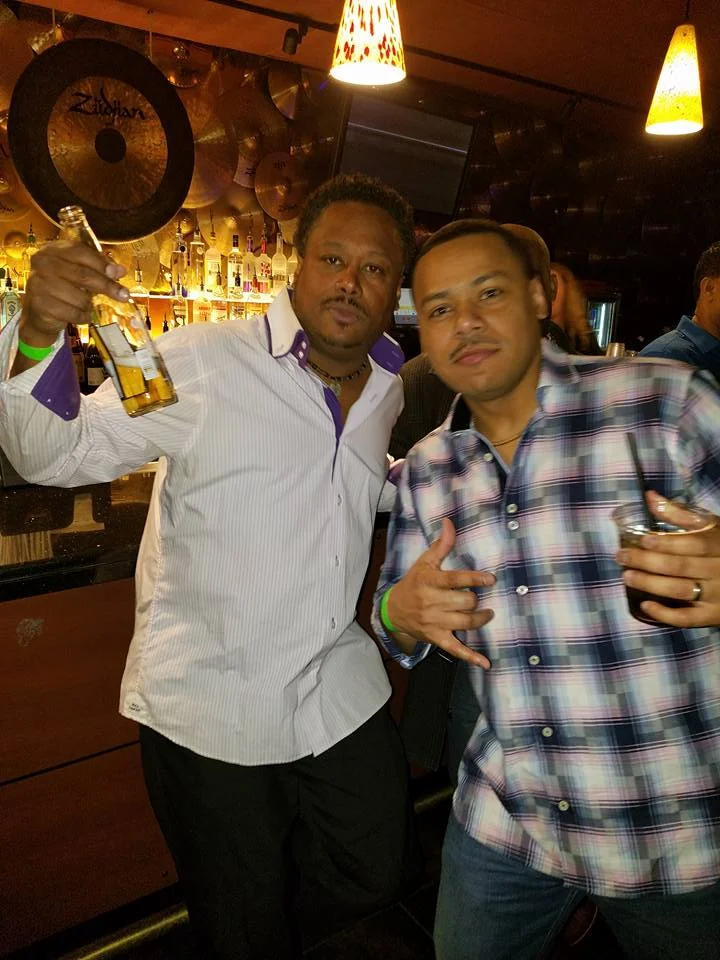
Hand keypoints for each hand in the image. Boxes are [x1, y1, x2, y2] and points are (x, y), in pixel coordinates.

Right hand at [22, 241, 127, 341]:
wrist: (40, 312)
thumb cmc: (63, 288)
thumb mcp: (81, 274)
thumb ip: (99, 269)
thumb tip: (120, 270)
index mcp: (53, 250)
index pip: (80, 252)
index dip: (101, 263)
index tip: (119, 273)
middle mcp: (43, 263)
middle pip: (83, 274)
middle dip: (107, 286)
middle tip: (124, 295)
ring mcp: (38, 283)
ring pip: (79, 297)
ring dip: (89, 305)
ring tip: (87, 305)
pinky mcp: (40, 304)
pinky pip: (73, 313)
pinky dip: (83, 317)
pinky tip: (82, 315)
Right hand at [386, 518, 494, 666]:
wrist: (393, 610)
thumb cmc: (413, 583)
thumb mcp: (425, 562)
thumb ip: (441, 544)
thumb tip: (449, 522)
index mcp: (430, 581)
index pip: (455, 580)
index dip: (475, 579)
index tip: (491, 579)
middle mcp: (432, 603)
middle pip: (464, 602)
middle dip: (475, 599)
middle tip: (477, 597)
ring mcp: (434, 622)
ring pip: (465, 622)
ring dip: (480, 618)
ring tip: (487, 613)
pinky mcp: (436, 638)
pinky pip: (456, 649)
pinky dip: (471, 657)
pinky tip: (485, 663)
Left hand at [615, 491, 719, 626]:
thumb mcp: (710, 527)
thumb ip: (680, 514)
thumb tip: (649, 496)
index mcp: (717, 545)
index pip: (691, 544)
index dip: (666, 543)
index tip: (642, 540)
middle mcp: (717, 570)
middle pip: (680, 566)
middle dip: (647, 562)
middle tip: (621, 557)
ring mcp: (716, 595)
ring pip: (680, 590)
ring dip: (650, 584)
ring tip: (627, 576)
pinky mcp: (711, 616)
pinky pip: (686, 618)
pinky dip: (664, 614)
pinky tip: (645, 605)